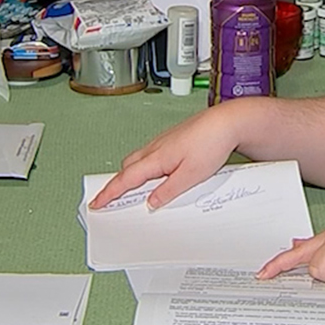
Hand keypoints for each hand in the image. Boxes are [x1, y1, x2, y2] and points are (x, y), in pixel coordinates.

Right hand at [87, 106, 241, 210]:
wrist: (227, 122)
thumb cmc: (211, 143)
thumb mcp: (191, 175)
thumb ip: (168, 190)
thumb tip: (151, 202)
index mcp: (156, 158)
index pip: (125, 179)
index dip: (109, 193)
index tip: (97, 202)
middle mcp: (155, 147)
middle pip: (127, 168)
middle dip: (117, 184)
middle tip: (110, 199)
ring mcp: (163, 142)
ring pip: (138, 160)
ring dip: (131, 175)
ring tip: (132, 191)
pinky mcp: (172, 139)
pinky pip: (151, 155)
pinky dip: (145, 167)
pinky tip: (156, 175)